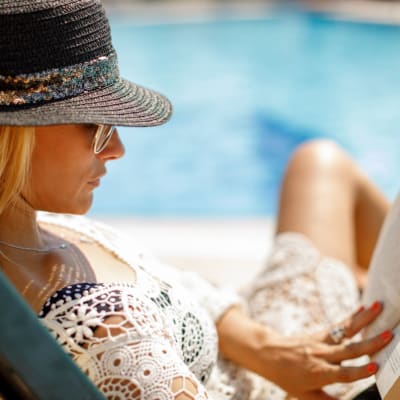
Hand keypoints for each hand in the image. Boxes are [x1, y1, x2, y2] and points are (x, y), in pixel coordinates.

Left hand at [217, 302, 392, 399]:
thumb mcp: (304, 395)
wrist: (267, 354)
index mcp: (318, 373)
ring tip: (379, 308)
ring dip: (364, 319)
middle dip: (370, 343)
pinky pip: (338, 325)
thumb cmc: (286, 377)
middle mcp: (321, 355)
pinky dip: (352, 317)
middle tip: (389, 335)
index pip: (342, 373)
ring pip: (345, 331)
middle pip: (348, 349)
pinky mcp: (319, 334)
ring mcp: (320, 342)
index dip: (359, 371)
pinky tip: (363, 309)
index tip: (375, 367)